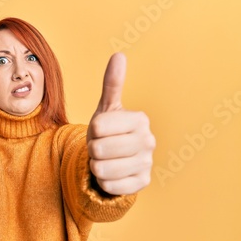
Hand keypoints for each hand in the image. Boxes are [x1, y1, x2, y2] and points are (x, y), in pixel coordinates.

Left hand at [87, 53, 155, 194]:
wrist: (115, 160)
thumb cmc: (109, 131)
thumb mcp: (106, 108)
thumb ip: (112, 84)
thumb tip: (119, 55)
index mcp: (140, 119)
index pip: (98, 127)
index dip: (92, 131)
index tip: (100, 131)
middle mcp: (149, 141)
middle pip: (98, 149)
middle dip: (93, 149)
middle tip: (101, 147)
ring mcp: (147, 163)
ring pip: (102, 169)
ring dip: (96, 166)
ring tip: (106, 160)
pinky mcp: (142, 183)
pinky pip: (110, 185)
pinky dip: (103, 182)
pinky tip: (112, 174)